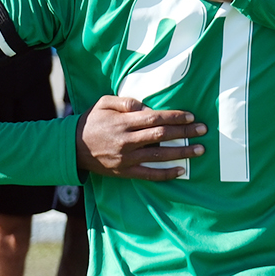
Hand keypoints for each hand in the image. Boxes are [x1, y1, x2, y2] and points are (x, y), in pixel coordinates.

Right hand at [76, 96, 205, 178]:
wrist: (71, 147)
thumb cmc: (91, 122)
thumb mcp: (103, 103)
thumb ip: (125, 101)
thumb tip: (145, 106)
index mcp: (123, 122)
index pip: (155, 118)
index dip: (175, 117)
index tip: (191, 117)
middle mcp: (126, 140)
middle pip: (161, 135)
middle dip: (184, 132)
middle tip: (203, 130)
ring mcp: (126, 158)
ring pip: (159, 155)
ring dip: (182, 152)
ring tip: (200, 150)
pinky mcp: (124, 172)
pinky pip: (149, 174)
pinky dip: (166, 173)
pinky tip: (182, 170)